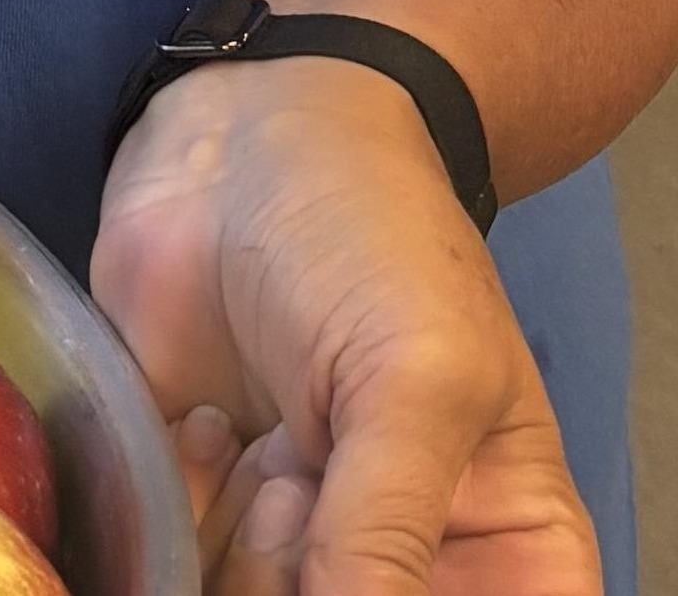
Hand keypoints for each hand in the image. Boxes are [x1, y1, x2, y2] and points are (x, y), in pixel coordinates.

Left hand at [93, 56, 601, 595]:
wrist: (241, 128)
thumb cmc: (371, 231)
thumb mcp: (416, 376)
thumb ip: (387, 530)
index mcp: (509, 557)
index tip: (345, 550)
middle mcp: (405, 568)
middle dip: (302, 583)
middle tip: (297, 482)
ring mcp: (295, 543)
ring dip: (236, 555)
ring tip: (262, 444)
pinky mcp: (197, 500)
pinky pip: (168, 567)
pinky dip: (173, 512)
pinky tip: (200, 422)